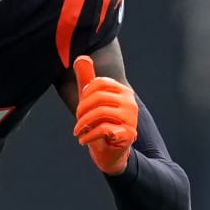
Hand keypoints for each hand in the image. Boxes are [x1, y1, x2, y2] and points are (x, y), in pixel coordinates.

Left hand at [71, 54, 137, 174]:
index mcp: (123, 91)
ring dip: (83, 124)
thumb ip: (87, 79)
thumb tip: (81, 57)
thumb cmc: (101, 123)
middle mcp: (130, 102)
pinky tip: (83, 140)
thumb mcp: (91, 101)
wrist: (112, 152)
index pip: (99, 84)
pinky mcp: (128, 134)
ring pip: (100, 113)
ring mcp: (131, 118)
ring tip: (78, 132)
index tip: (80, 107)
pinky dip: (89, 135)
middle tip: (77, 122)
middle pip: (98, 98)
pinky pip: (104, 129)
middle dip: (82, 110)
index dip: (84, 95)